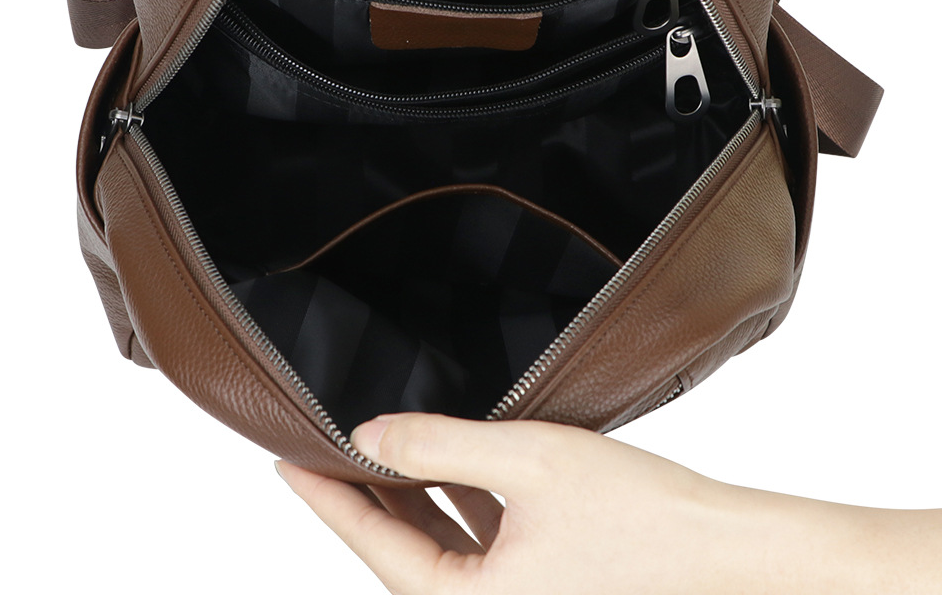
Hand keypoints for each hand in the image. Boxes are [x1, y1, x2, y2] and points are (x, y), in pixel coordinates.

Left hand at [276, 413, 941, 594]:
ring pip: (438, 544)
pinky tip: (444, 464)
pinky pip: (477, 543)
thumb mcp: (527, 463)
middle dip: (362, 493)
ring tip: (374, 444)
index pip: (373, 543)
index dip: (325, 494)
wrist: (732, 552)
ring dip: (409, 495)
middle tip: (320, 444)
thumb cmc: (645, 517)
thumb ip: (439, 447)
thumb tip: (367, 436)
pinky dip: (454, 503)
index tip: (285, 459)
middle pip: (401, 548)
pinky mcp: (542, 581)